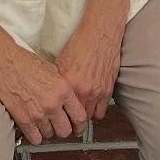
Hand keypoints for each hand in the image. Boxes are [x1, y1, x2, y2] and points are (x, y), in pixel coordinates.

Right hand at [0, 40, 89, 146]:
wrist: (4, 63)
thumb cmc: (25, 63)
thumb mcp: (53, 71)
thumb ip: (63, 90)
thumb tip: (70, 102)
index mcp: (64, 89)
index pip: (80, 116)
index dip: (79, 124)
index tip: (77, 126)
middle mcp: (53, 103)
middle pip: (66, 131)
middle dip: (63, 129)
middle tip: (59, 125)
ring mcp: (38, 113)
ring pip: (50, 135)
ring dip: (48, 130)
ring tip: (43, 121)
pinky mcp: (24, 119)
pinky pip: (35, 138)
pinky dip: (35, 135)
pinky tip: (34, 127)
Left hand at [55, 1, 124, 121]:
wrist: (100, 34)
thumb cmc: (81, 44)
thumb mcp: (61, 62)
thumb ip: (58, 81)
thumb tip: (51, 93)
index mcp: (69, 84)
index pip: (63, 112)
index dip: (60, 120)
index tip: (59, 123)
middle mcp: (84, 90)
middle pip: (77, 118)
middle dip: (73, 123)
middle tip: (69, 125)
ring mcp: (98, 91)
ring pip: (90, 117)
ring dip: (85, 117)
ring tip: (80, 117)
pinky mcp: (108, 89)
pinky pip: (103, 110)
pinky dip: (97, 111)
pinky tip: (92, 107)